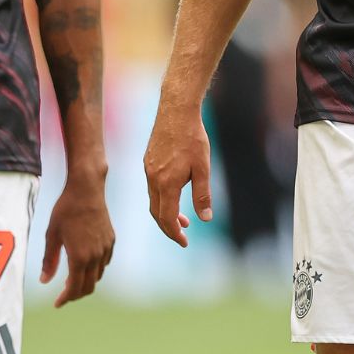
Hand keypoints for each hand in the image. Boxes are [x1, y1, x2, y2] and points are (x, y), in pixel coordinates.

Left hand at [42, 175, 114, 306]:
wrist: (87, 190)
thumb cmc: (65, 211)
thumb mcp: (51, 235)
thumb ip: (49, 260)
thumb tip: (45, 281)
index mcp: (79, 257)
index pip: (74, 288)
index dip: (65, 299)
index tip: (57, 303)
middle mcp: (95, 256)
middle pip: (89, 287)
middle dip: (75, 294)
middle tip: (63, 296)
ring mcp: (105, 248)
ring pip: (98, 276)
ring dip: (85, 282)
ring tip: (72, 280)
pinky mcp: (111, 240)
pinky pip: (104, 263)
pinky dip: (95, 270)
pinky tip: (84, 264)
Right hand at [143, 107, 212, 245]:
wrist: (176, 111)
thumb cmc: (193, 138)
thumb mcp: (203, 168)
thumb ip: (202, 194)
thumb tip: (205, 218)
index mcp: (166, 183)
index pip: (167, 218)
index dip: (175, 233)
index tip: (184, 242)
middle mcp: (153, 179)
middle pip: (157, 213)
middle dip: (169, 228)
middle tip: (183, 236)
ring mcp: (148, 170)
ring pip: (153, 201)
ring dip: (166, 213)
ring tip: (183, 220)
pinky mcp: (148, 162)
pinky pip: (152, 188)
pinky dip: (162, 199)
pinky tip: (174, 195)